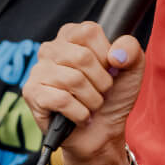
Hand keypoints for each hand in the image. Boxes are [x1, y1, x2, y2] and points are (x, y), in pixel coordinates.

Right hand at [23, 22, 144, 164]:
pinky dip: (79, 113)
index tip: (108, 69)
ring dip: (92, 100)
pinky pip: (61, 100)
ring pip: (73, 80)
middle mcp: (51, 49)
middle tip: (100, 92)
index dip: (106, 55)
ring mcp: (38, 70)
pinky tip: (79, 115)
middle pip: (82, 57)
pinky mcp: (32, 93)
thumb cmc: (113, 96)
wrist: (103, 131)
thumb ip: (131, 49)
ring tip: (90, 104)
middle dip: (101, 82)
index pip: (89, 32)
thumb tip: (116, 54)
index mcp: (72, 35)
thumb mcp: (131, 68)